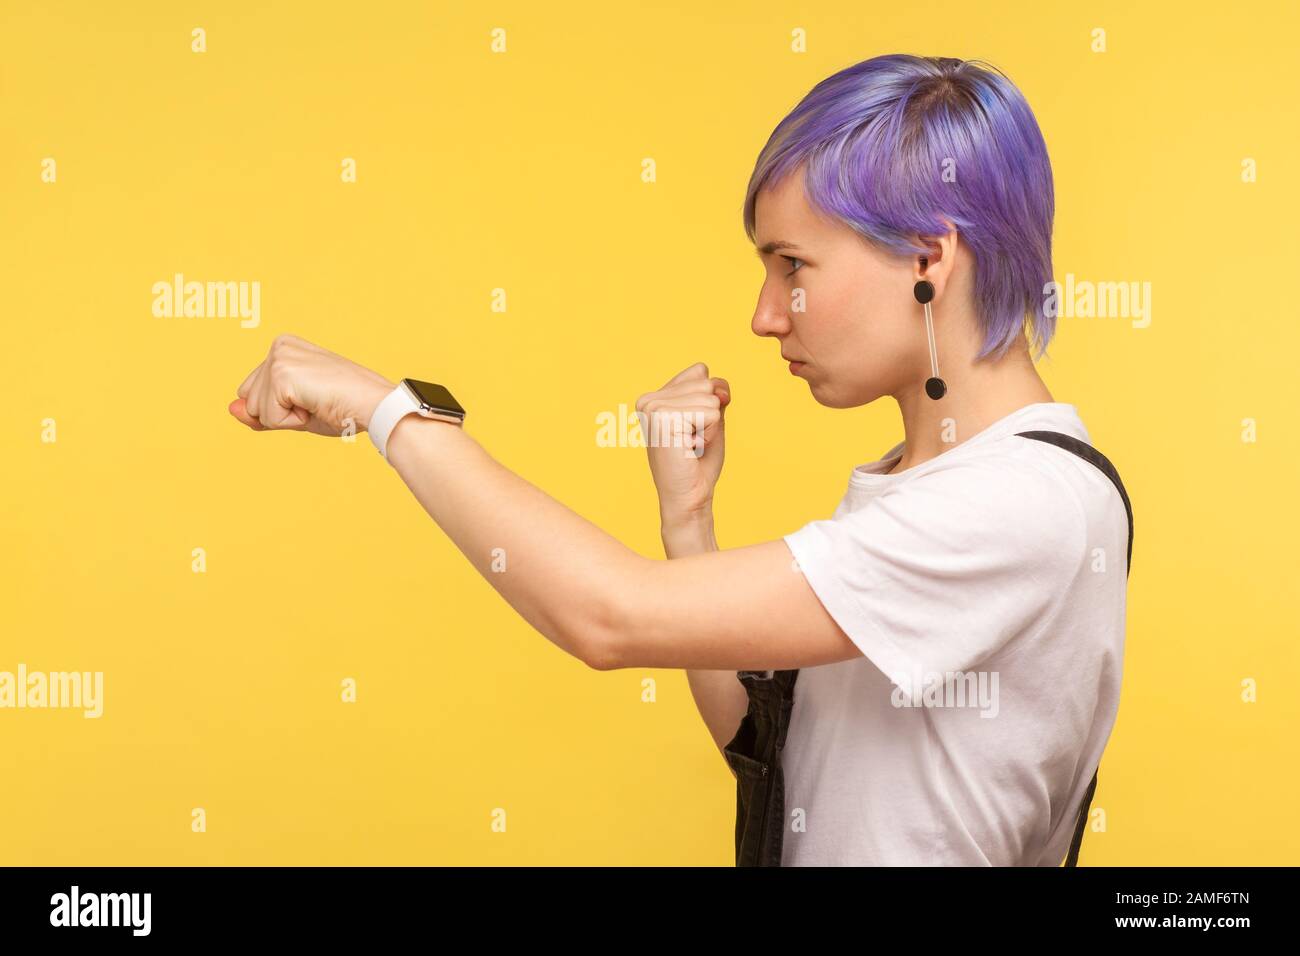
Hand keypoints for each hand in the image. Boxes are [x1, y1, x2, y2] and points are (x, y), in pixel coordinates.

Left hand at [228, 333, 395, 436]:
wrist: (374, 406)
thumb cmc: (344, 408)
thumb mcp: (295, 411)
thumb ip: (261, 411)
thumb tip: (232, 409)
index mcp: (284, 348)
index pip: (253, 392)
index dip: (279, 408)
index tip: (313, 398)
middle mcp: (278, 346)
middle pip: (249, 399)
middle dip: (278, 412)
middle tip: (316, 402)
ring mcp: (279, 358)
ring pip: (255, 410)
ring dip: (286, 418)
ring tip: (317, 403)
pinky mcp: (282, 374)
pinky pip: (268, 417)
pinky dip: (291, 422)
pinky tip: (315, 406)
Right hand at [635, 362, 729, 526]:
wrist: (689, 497)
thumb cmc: (699, 462)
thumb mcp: (712, 418)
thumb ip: (716, 394)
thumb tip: (719, 388)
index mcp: (656, 396)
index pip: (700, 371)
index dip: (711, 398)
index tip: (694, 427)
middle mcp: (648, 398)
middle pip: (706, 382)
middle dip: (711, 414)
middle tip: (693, 439)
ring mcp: (652, 407)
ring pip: (710, 398)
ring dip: (710, 426)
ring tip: (691, 444)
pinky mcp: (662, 419)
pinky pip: (711, 413)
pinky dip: (710, 433)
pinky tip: (690, 448)